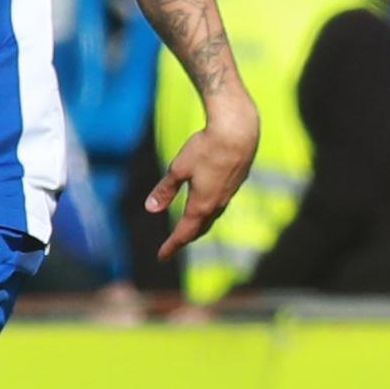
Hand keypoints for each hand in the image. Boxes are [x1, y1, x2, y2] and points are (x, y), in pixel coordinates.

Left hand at [142, 84, 260, 249]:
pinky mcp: (236, 181)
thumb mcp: (178, 168)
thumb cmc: (206, 148)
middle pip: (200, 228)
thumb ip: (165, 190)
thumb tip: (151, 208)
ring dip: (199, 225)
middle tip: (174, 245)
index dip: (171, 246)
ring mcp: (229, 193)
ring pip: (212, 216)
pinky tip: (208, 201)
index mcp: (201, 205)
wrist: (238, 132)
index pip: (184, 233)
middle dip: (186, 238)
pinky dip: (210, 210)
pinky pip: (220, 203)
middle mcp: (217, 204)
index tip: (161, 256)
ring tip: (190, 228)